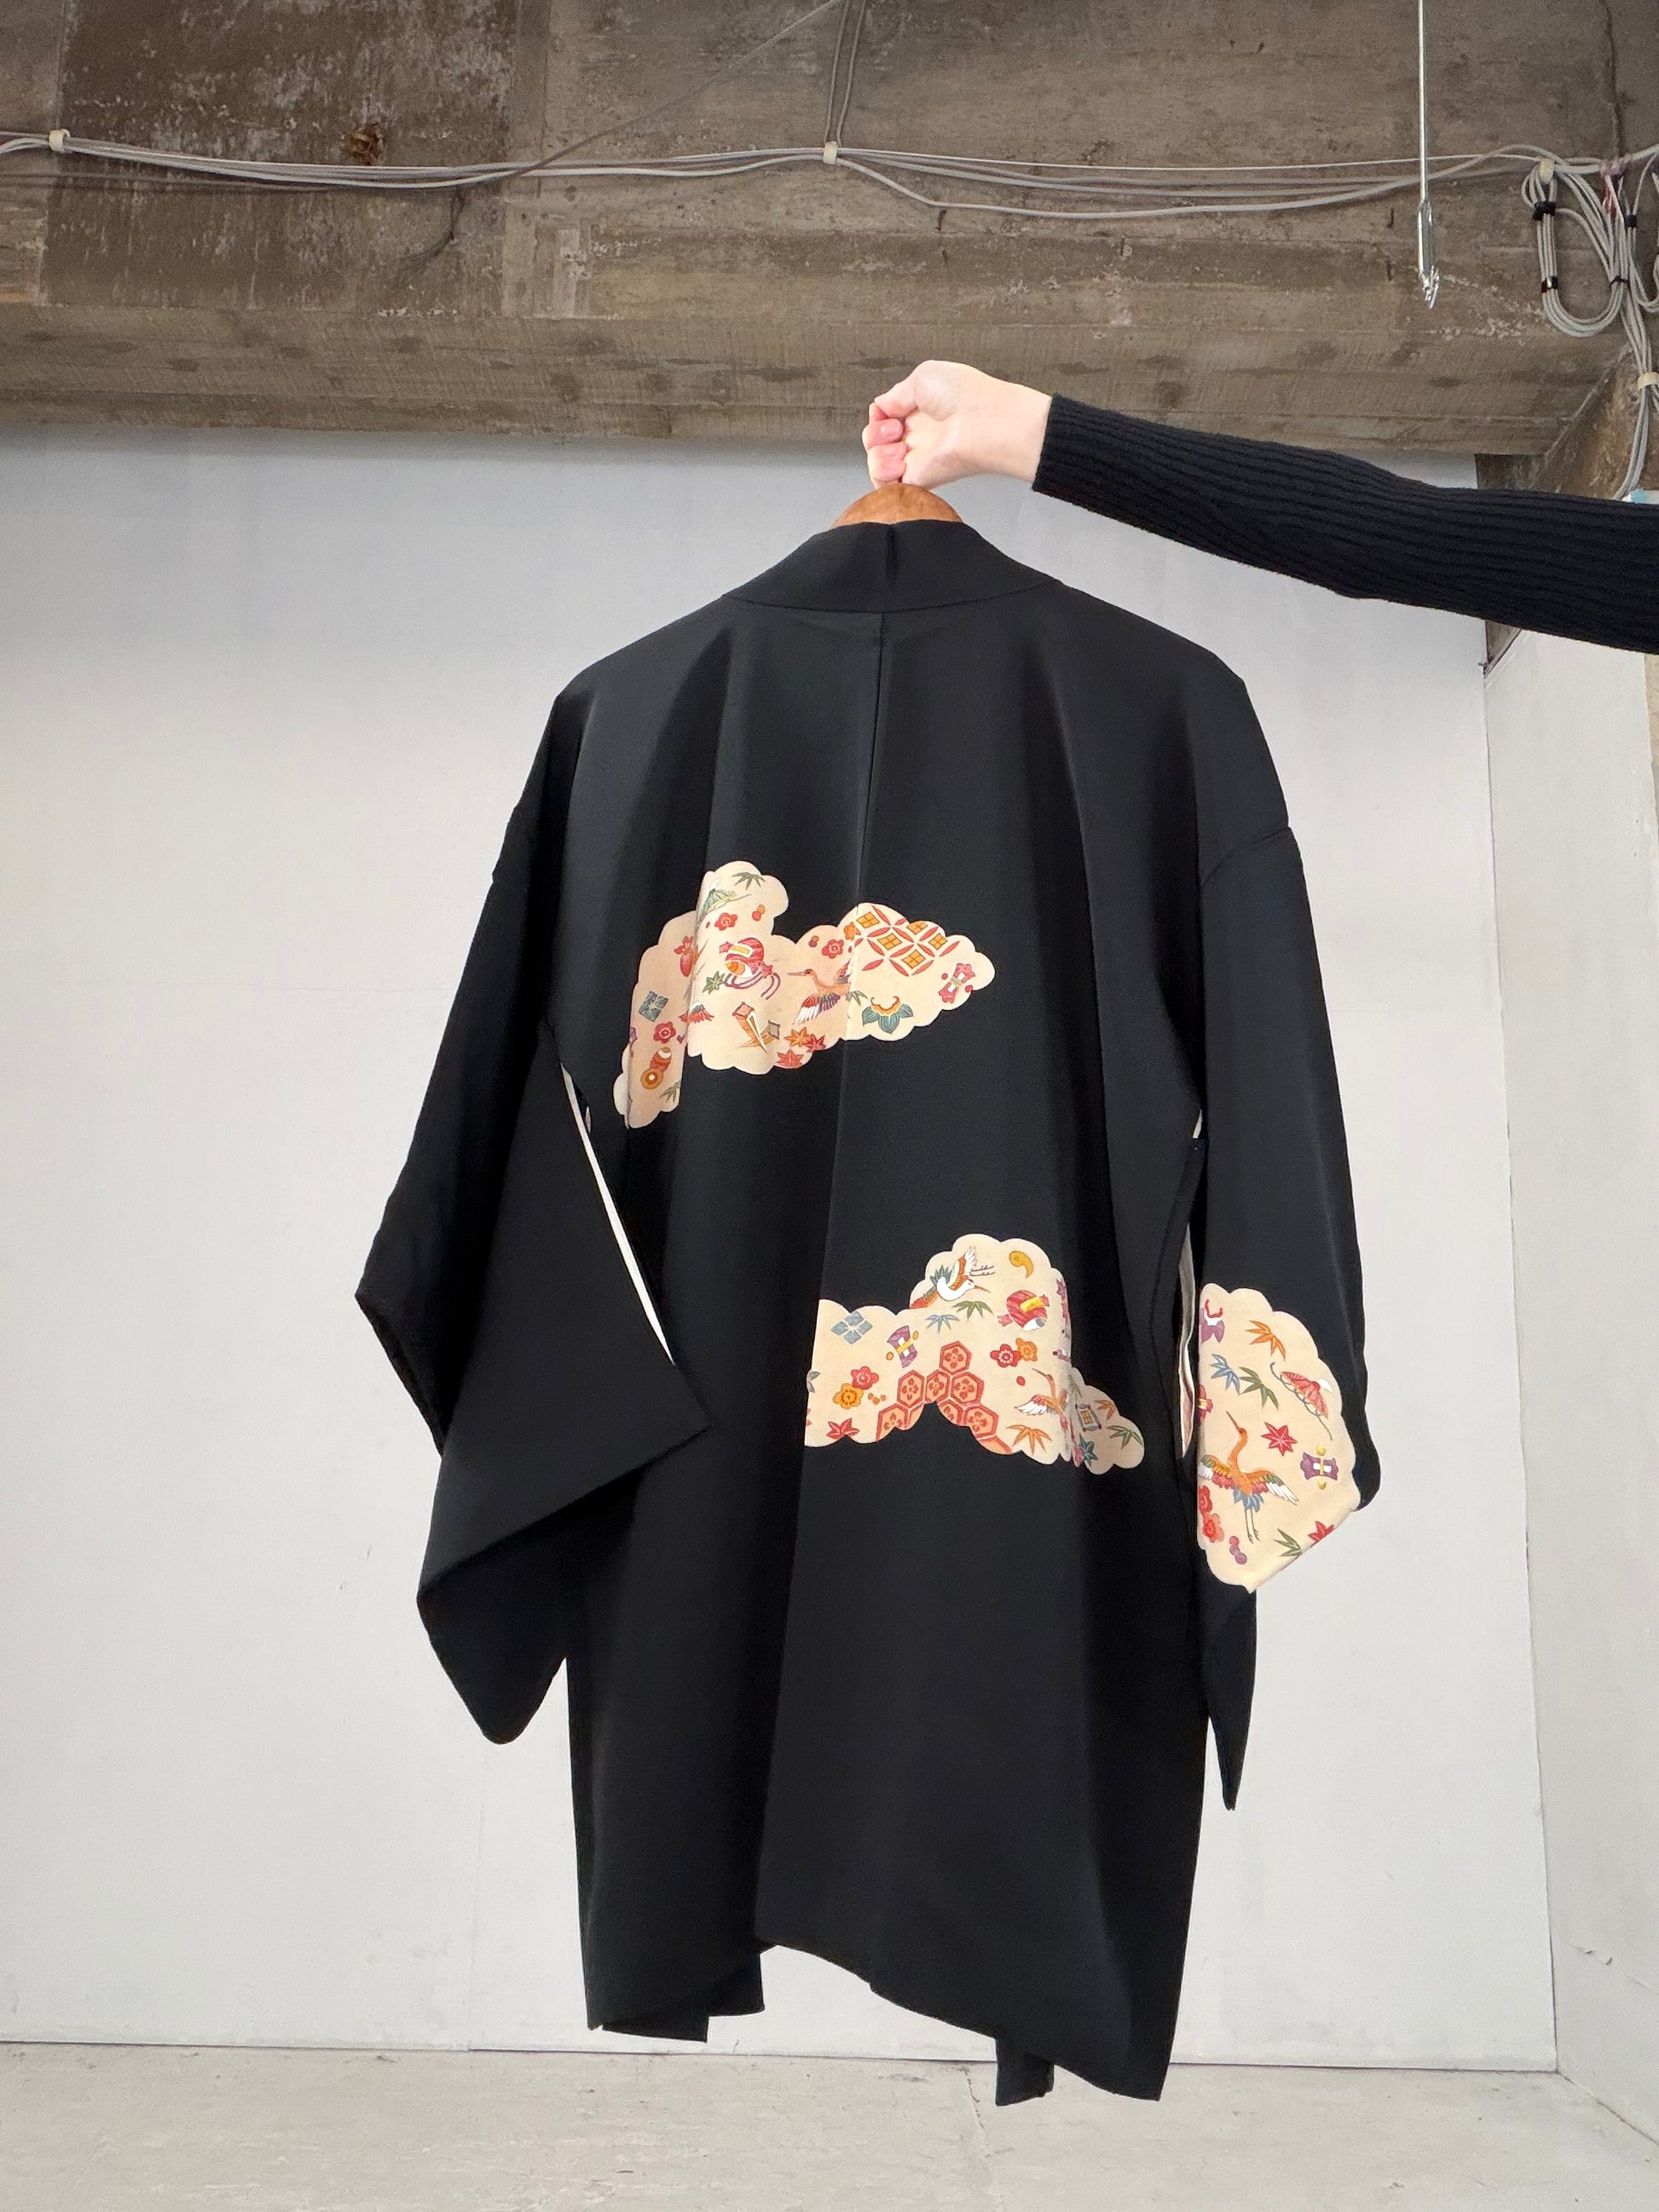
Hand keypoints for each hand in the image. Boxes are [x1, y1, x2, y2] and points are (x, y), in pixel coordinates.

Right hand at [863, 361, 1051, 490]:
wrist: (984, 422)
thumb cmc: (964, 395)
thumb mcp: (922, 377)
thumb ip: (896, 394)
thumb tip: (880, 406)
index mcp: (918, 410)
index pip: (883, 418)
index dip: (878, 415)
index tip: (886, 411)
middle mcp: (916, 436)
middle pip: (874, 441)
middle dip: (875, 432)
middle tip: (895, 428)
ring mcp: (915, 459)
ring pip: (875, 461)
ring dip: (878, 451)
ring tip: (899, 445)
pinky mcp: (916, 480)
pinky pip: (883, 484)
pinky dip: (881, 470)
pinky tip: (900, 460)